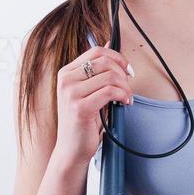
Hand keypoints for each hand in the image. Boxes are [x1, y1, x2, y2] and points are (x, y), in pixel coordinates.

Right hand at [54, 42, 134, 164]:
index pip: (96, 51)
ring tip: (126, 99)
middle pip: (105, 62)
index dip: (117, 57)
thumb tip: (109, 45)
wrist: (72, 149)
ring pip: (110, 76)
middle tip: (128, 89)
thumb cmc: (84, 121)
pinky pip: (110, 92)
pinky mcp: (79, 107)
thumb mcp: (89, 91)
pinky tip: (124, 104)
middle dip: (123, 74)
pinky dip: (123, 96)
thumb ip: (97, 71)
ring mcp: (70, 93)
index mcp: (66, 73)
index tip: (127, 70)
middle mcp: (66, 80)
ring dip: (125, 88)